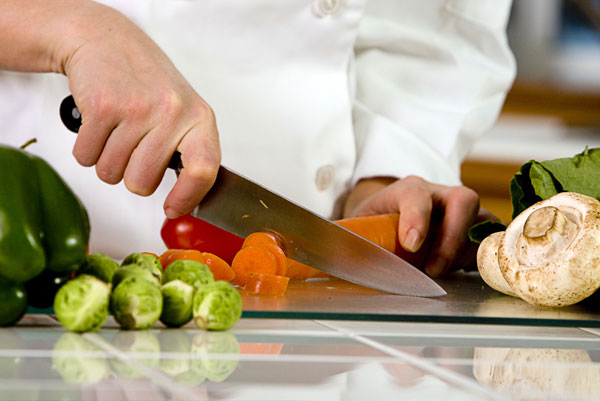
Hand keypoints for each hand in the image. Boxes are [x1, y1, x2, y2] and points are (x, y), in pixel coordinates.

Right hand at [60, 2, 219, 217]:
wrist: (108, 42)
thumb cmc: (148, 85)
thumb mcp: (183, 112)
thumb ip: (189, 151)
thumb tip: (184, 201)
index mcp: (200, 119)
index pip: (204, 171)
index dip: (187, 198)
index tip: (172, 208)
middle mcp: (172, 113)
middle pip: (143, 183)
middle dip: (131, 176)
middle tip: (132, 148)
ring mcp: (137, 109)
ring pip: (111, 174)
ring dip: (107, 162)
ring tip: (116, 132)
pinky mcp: (102, 107)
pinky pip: (86, 158)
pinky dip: (86, 149)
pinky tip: (99, 125)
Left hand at [343, 176, 497, 276]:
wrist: (391, 214)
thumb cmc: (375, 221)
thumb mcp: (360, 226)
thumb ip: (352, 239)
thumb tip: (330, 258)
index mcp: (406, 189)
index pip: (415, 196)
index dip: (416, 219)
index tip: (411, 245)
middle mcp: (438, 193)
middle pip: (462, 200)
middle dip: (451, 237)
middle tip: (434, 269)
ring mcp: (459, 208)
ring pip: (481, 219)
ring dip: (467, 249)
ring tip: (447, 272)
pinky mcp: (474, 225)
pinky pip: (489, 236)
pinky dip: (481, 255)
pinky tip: (464, 271)